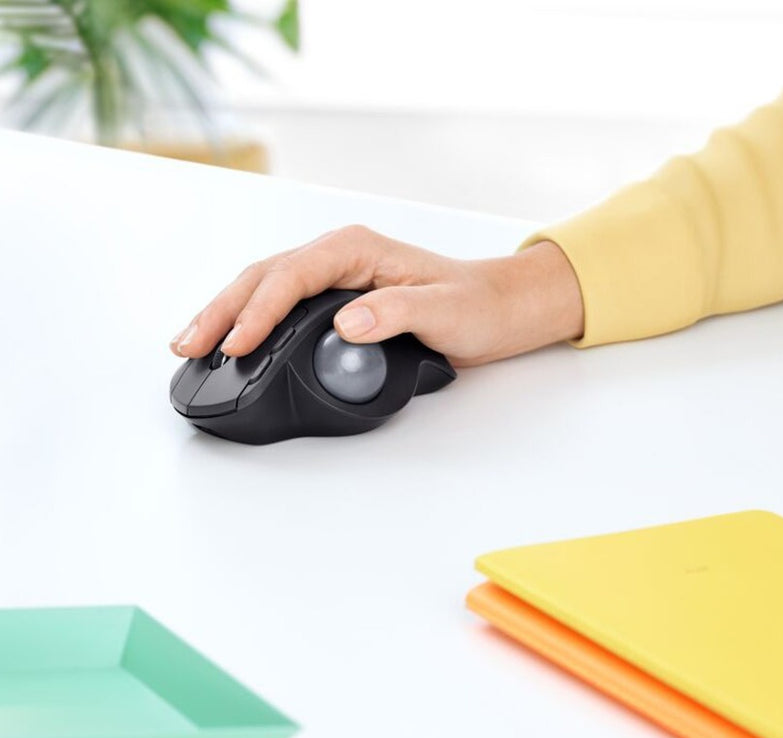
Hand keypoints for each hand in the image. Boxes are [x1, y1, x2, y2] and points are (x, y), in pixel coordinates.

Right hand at [169, 226, 583, 367]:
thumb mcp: (443, 311)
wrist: (495, 310)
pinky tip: (233, 340)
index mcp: (356, 249)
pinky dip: (250, 321)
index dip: (258, 311)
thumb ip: (396, 314)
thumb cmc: (475, 305)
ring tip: (192, 343)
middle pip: (262, 276)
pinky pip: (279, 305)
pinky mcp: (334, 299)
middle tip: (188, 345)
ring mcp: (333, 277)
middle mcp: (338, 256)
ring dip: (226, 314)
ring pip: (263, 287)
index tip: (237, 345)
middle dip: (221, 310)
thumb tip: (347, 324)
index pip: (291, 276)